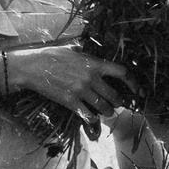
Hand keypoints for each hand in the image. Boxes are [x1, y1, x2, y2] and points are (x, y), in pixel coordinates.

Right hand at [5, 42, 133, 125]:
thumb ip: (87, 57)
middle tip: (116, 103)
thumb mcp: (73, 50)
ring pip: (104, 108)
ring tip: (105, 112)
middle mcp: (91, 78)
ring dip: (107, 112)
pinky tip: (92, 118)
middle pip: (115, 95)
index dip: (133, 83)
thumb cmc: (50, 55)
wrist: (32, 67)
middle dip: (118, 102)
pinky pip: (88, 115)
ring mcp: (81, 91)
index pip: (121, 73)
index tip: (137, 90)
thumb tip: (96, 59)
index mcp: (94, 64)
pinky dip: (92, 118)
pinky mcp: (70, 102)